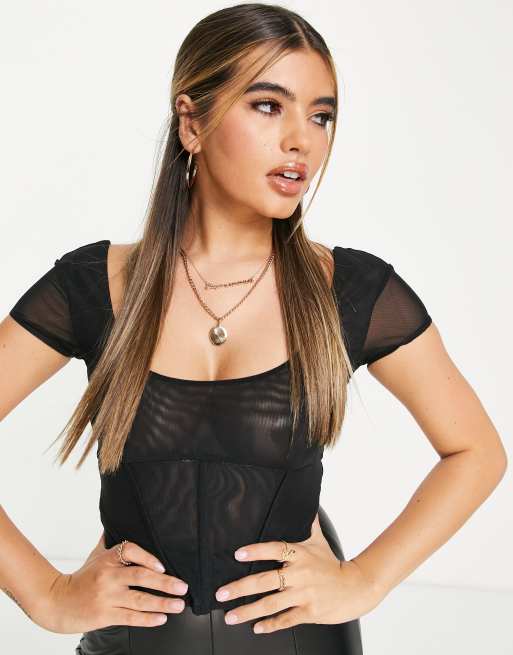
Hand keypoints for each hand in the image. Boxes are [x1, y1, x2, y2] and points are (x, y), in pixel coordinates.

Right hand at [38, 532, 188, 633]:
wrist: (57, 602)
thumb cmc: (81, 578)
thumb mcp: (95, 555)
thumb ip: (111, 540)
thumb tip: (122, 518)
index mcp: (108, 558)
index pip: (131, 551)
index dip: (149, 557)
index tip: (163, 566)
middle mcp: (108, 576)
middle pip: (140, 576)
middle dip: (165, 583)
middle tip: (183, 586)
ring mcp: (106, 597)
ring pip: (139, 600)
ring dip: (162, 603)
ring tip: (179, 604)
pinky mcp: (104, 615)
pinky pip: (130, 617)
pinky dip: (147, 619)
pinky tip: (161, 618)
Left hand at [214, 513, 384, 633]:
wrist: (356, 588)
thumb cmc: (332, 564)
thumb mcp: (319, 540)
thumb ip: (307, 522)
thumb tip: (303, 501)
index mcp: (300, 554)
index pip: (275, 549)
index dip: (256, 551)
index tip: (238, 554)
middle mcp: (300, 574)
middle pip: (266, 581)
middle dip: (240, 588)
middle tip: (222, 593)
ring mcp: (304, 595)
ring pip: (271, 604)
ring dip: (248, 611)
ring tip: (230, 616)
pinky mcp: (309, 613)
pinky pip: (285, 620)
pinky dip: (270, 625)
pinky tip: (256, 627)